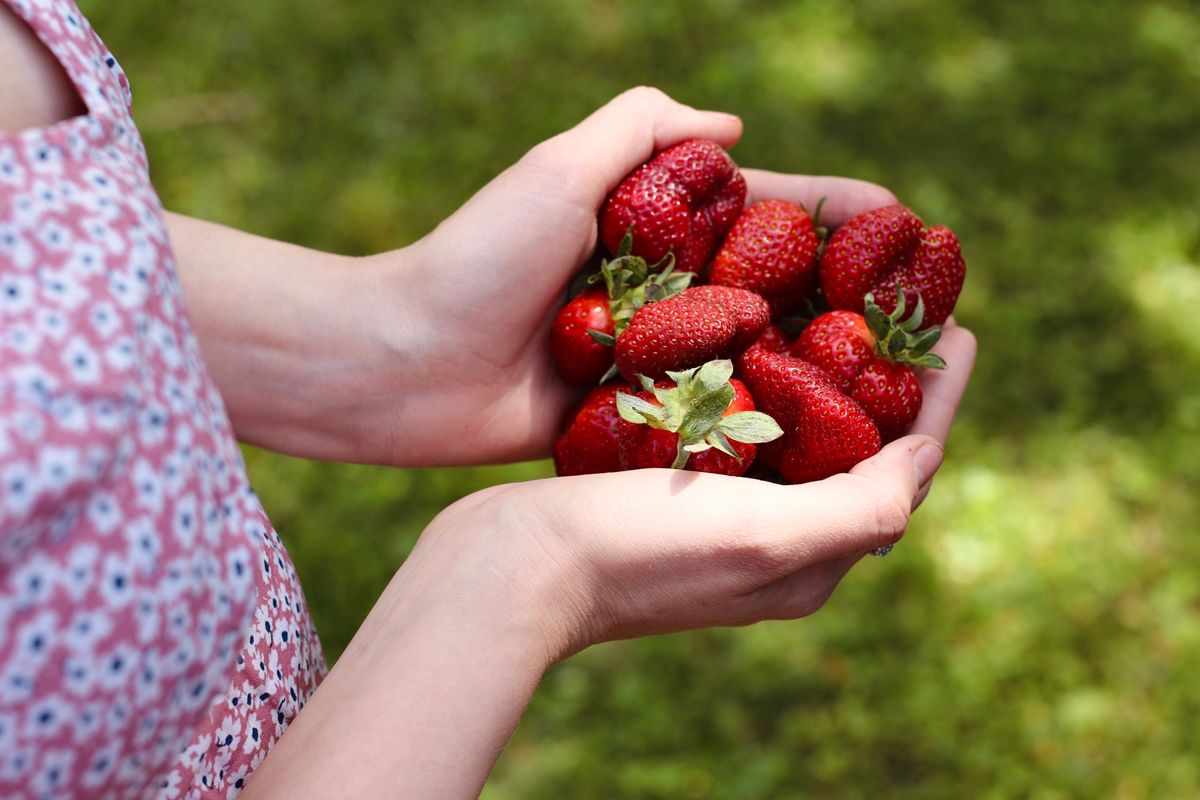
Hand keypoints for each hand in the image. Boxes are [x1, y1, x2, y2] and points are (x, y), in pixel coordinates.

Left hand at [369, 87, 900, 465]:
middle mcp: (659, 289)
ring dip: (812, 368)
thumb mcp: (555, 169)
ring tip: (892, 391)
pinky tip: (817, 446)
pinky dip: (755, 424)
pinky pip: (704, 416)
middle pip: (771, 287)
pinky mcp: (626, 415)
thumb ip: (639, 131)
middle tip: (920, 326)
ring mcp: (646, 356)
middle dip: (844, 300)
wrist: (400, 365)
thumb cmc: (476, 260)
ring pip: (748, 356)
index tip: (912, 229)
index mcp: (649, 225)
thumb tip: (735, 129)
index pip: (765, 211)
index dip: (838, 218)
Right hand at [431, 316, 975, 656]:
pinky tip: (754, 329)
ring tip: (838, 300)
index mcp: (811, 560)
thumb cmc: (635, 554)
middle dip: (885, 378)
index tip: (959, 327)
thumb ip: (861, 505)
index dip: (938, 399)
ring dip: (826, 371)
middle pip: (857, 447)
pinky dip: (763, 376)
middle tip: (900, 304)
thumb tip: (929, 454)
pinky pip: (742, 424)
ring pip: (800, 431)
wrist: (510, 570)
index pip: (904, 470)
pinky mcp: (676, 489)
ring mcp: (724, 515)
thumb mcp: (764, 537)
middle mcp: (776, 540)